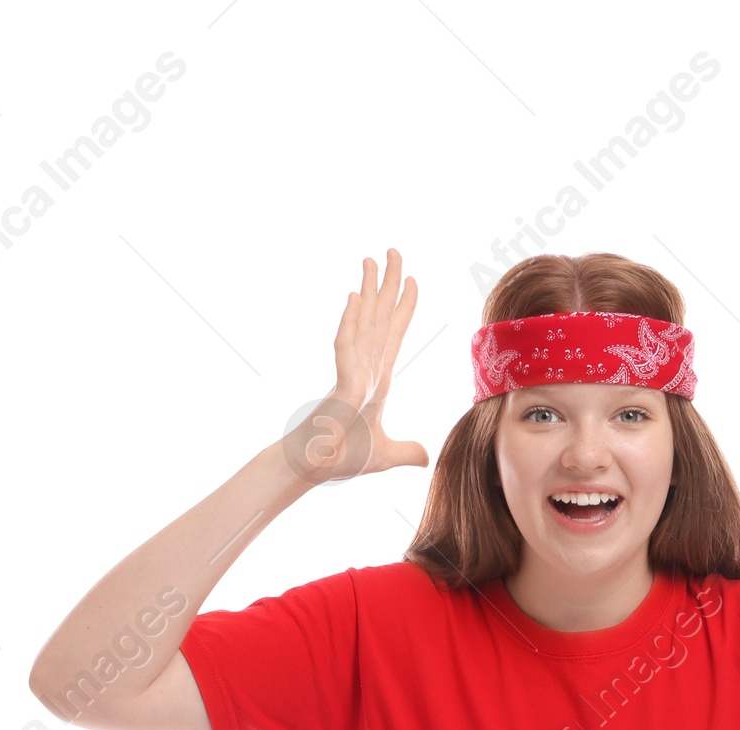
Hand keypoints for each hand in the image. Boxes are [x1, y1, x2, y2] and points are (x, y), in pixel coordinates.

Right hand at [283, 251, 428, 483]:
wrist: (315, 469)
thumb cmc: (340, 458)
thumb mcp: (384, 455)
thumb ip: (405, 451)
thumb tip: (425, 456)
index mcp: (377, 380)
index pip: (393, 336)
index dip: (404, 308)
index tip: (412, 280)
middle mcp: (365, 369)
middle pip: (379, 319)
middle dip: (387, 284)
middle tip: (393, 250)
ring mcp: (352, 375)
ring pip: (363, 324)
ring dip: (368, 291)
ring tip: (371, 259)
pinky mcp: (341, 387)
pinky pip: (346, 350)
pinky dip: (351, 323)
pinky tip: (357, 297)